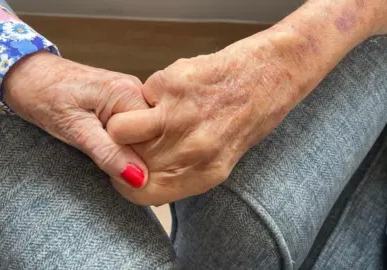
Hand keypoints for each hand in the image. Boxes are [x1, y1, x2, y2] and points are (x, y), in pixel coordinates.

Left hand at [3, 51, 148, 188]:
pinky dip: (123, 143)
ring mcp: (129, 94)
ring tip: (107, 155)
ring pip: (143, 134)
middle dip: (139, 156)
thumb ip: (108, 153)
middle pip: (153, 135)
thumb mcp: (74, 130)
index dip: (147, 160)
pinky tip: (109, 148)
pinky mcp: (120, 101)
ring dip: (130, 150)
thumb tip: (139, 178)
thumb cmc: (43, 95)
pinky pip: (132, 129)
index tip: (130, 177)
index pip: (156, 136)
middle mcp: (134, 89)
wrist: (26, 75)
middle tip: (113, 167)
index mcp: (128, 92)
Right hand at [107, 33, 308, 204]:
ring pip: (119, 129)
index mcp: (205, 173)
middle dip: (125, 150)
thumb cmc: (248, 116)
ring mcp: (181, 115)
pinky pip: (140, 95)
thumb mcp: (221, 157)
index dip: (125, 180)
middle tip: (137, 136)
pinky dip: (149, 94)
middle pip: (127, 162)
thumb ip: (184, 170)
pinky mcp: (174, 84)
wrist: (269, 72)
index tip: (127, 165)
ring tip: (145, 113)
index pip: (140, 193)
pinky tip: (172, 91)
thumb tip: (140, 174)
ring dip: (124, 120)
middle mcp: (192, 149)